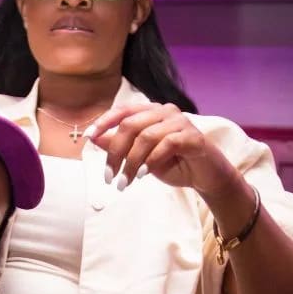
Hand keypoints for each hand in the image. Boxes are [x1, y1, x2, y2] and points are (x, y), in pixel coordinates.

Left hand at [88, 101, 240, 199]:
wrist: (204, 176)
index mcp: (150, 112)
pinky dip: (151, 161)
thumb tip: (94, 137)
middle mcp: (165, 112)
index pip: (123, 111)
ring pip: (146, 137)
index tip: (89, 137)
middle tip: (109, 177)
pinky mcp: (193, 136)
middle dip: (115, 153)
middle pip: (130, 125)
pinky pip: (167, 144)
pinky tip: (144, 175)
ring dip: (131, 163)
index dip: (104, 122)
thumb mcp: (139, 157)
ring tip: (124, 183)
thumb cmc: (171, 163)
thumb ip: (120, 145)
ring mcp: (180, 122)